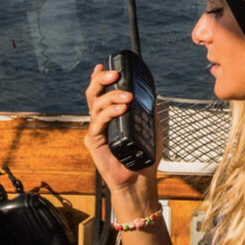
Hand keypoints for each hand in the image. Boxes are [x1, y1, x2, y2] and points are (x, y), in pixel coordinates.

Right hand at [83, 64, 158, 197]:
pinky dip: (109, 113)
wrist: (140, 178)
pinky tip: (121, 110)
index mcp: (111, 115)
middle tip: (115, 74)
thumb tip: (151, 92)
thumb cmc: (144, 154)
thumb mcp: (150, 125)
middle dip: (101, 80)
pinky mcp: (93, 141)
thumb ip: (147, 109)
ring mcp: (96, 130)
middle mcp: (101, 120)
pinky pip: (97, 122)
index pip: (102, 92)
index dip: (100, 78)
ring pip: (95, 105)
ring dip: (111, 96)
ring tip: (127, 97)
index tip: (104, 65)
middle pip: (93, 94)